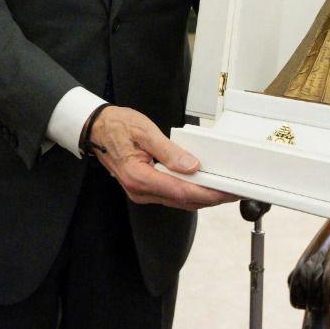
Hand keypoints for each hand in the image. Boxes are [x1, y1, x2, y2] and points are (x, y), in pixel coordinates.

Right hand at [87, 106, 236, 210]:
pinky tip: (202, 186)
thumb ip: (169, 151)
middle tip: (232, 192)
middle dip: (210, 198)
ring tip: (222, 190)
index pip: (180, 191)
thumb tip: (191, 166)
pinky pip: (171, 196)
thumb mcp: (145, 132)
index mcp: (138, 176)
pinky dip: (189, 193)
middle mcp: (139, 190)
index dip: (206, 193)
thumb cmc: (117, 126)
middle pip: (182, 201)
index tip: (224, 191)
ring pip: (178, 201)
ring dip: (202, 197)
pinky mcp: (145, 190)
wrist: (97, 129)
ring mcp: (141, 192)